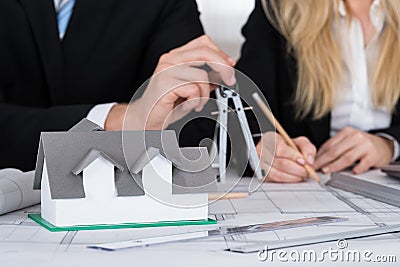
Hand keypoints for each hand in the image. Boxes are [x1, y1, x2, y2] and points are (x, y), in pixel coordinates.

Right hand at [113, 35, 235, 130]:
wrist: (146, 117)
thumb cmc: (166, 104)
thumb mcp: (190, 89)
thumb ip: (205, 79)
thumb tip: (222, 75)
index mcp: (176, 57)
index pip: (203, 43)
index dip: (220, 53)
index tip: (230, 65)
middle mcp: (170, 60)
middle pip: (205, 52)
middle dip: (223, 68)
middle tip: (229, 81)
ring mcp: (166, 70)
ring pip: (202, 75)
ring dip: (205, 94)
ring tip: (198, 102)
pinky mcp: (165, 84)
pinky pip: (193, 89)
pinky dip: (196, 101)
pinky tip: (189, 105)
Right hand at [257, 132, 316, 182]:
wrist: (276, 152)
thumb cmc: (287, 147)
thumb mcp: (298, 142)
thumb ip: (307, 148)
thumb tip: (309, 161)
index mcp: (271, 139)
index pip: (281, 149)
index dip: (294, 156)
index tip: (305, 162)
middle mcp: (262, 151)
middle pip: (281, 163)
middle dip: (298, 169)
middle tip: (307, 171)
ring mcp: (261, 164)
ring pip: (278, 174)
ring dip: (294, 176)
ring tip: (302, 175)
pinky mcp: (262, 174)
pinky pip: (276, 180)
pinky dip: (288, 180)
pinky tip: (295, 177)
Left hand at [314, 127, 393, 173]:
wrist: (383, 145)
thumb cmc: (362, 144)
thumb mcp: (348, 141)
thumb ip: (335, 147)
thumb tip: (318, 158)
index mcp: (346, 132)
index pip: (329, 145)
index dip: (318, 155)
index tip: (312, 162)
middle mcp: (355, 137)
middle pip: (335, 151)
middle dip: (323, 161)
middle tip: (315, 168)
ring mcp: (365, 146)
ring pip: (346, 157)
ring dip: (335, 166)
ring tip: (327, 171)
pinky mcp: (373, 155)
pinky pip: (363, 163)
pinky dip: (358, 168)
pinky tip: (353, 172)